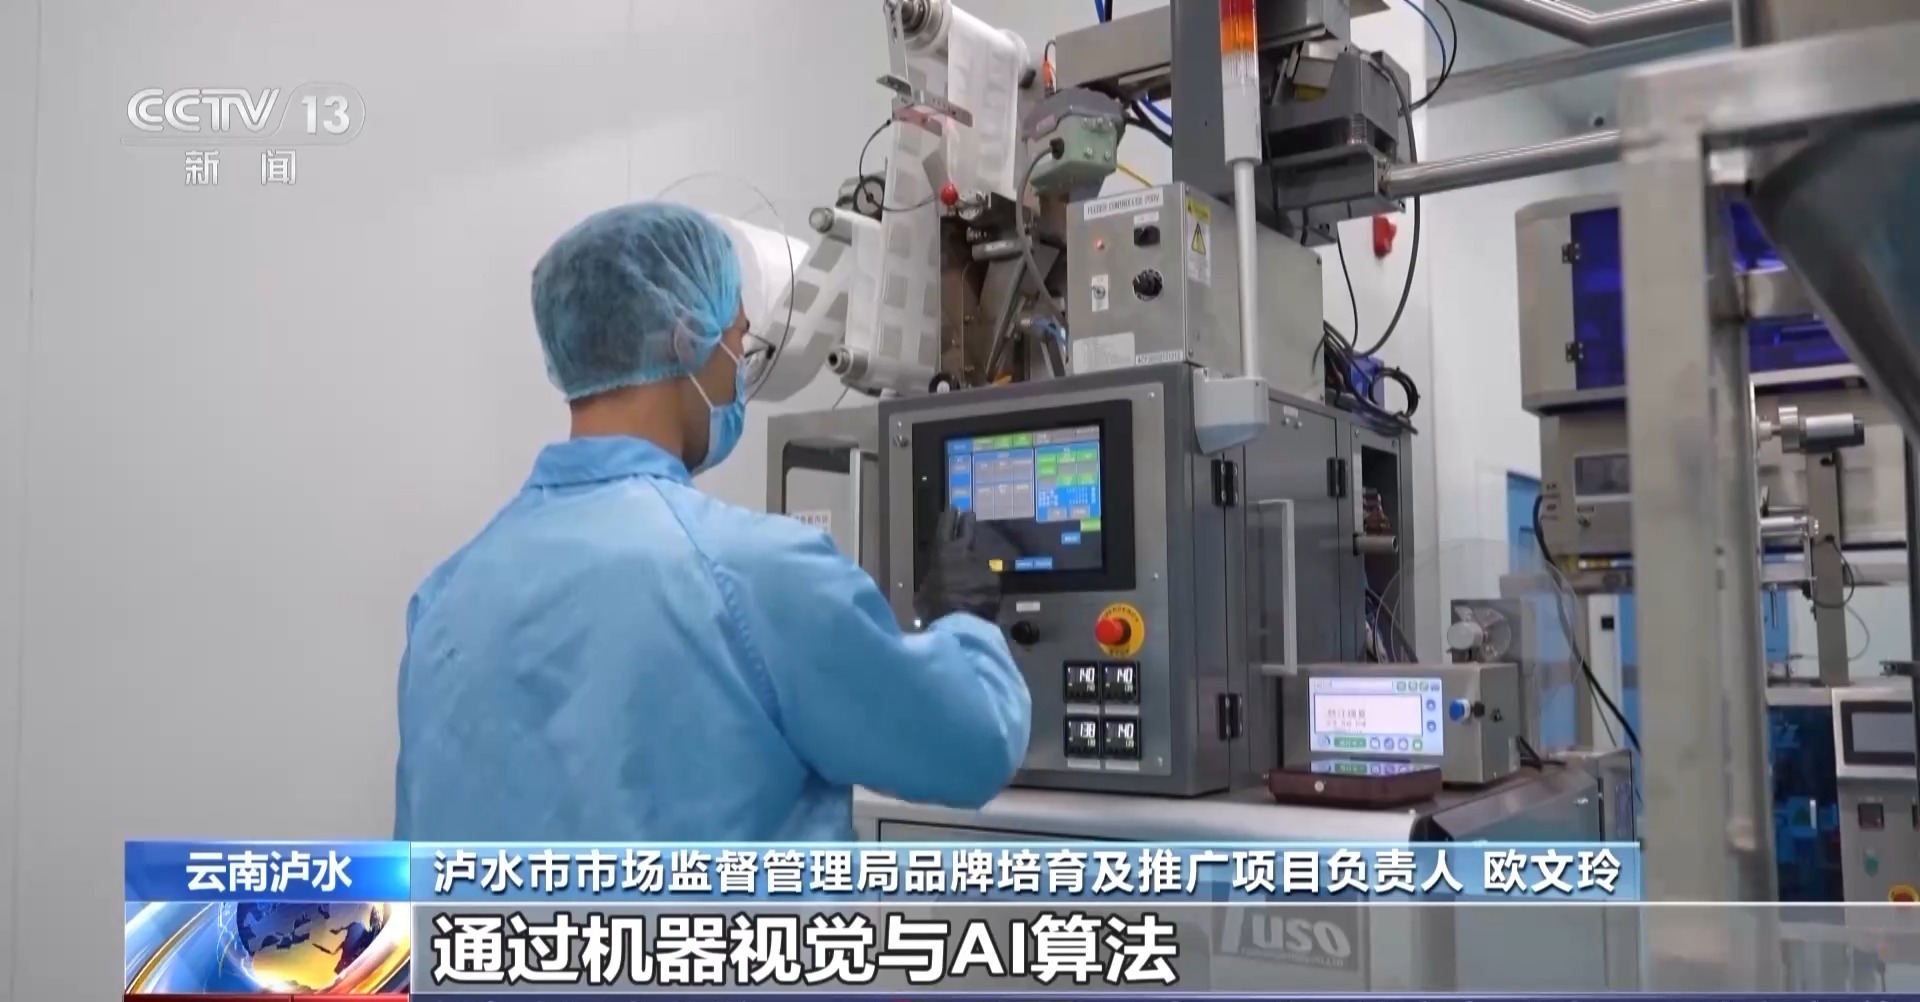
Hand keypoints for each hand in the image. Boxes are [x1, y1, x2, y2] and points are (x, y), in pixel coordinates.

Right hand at [914, 509, 1002, 623]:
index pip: (946, 524)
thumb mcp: (923, 591)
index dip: (950, 515)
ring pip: (981, 557)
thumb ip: (933, 579)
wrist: (959, 624)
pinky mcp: (995, 579)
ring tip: (972, 576)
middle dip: (968, 520)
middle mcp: (964, 551)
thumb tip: (936, 582)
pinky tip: (981, 595)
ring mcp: (983, 564)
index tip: (953, 509)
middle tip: (969, 515)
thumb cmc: (933, 608)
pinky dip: (985, 585)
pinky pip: (989, 579)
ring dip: (976, 564)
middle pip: (969, 527)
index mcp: (942, 552)